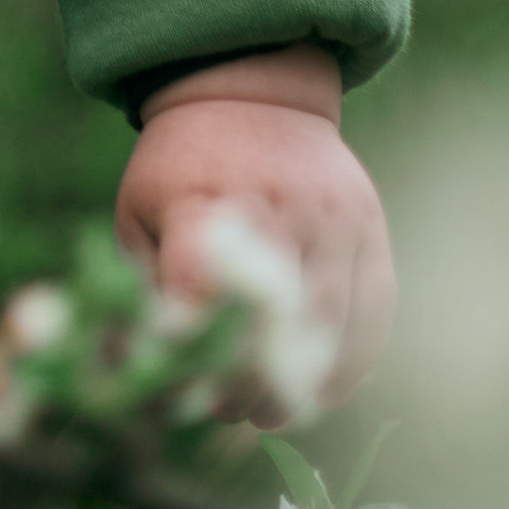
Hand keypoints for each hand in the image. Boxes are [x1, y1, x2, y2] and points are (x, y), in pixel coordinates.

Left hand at [117, 48, 395, 421]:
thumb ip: (143, 288)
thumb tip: (134, 371)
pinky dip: (349, 365)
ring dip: (300, 389)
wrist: (254, 95)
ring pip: (330, 330)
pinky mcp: (370, 230)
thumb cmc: (184, 167)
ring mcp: (333, 218)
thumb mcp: (141, 211)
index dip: (194, 352)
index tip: (183, 390)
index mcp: (205, 200)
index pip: (201, 287)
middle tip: (231, 414)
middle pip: (275, 326)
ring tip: (270, 412)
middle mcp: (278, 207)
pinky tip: (319, 390)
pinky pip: (373, 316)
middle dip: (251, 388)